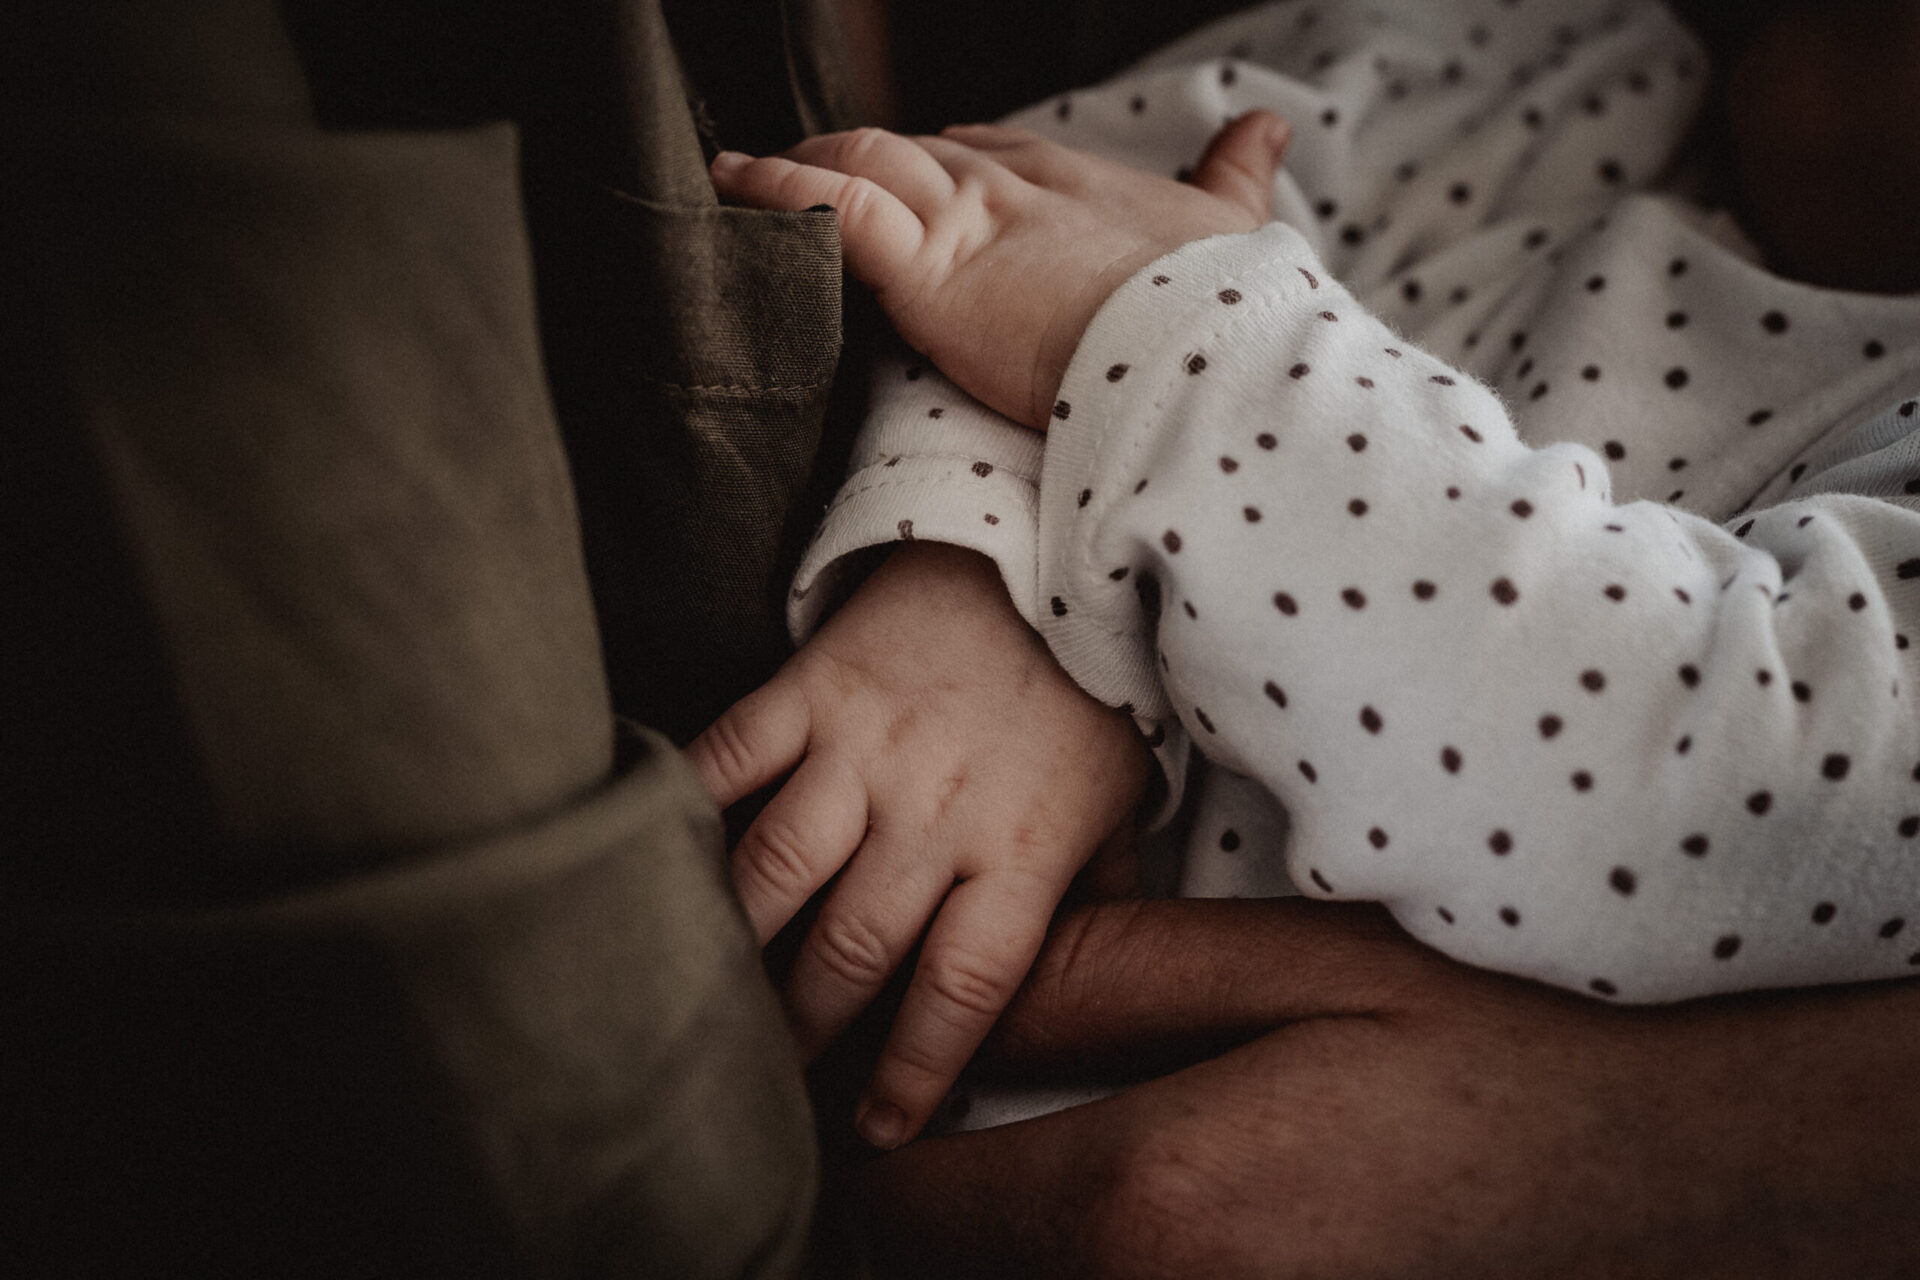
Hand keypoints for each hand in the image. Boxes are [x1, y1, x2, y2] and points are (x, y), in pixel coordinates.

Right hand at [686, 543, 1149, 1148]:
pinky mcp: (809, 687)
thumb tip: (1091, 986)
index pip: (962, 986)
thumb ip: (1099, 893)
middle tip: (768, 1079)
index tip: (875, 1128)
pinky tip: (656, 863)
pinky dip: (687, 811)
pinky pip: (730, 758)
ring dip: (733, 947)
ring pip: (777, 870)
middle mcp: (938, 808)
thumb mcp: (1118, 796)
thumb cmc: (1077, 691)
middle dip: (803, 1031)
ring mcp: (865, 746)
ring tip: (704, 999)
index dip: (914, 1068)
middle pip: (854, 948)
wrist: (1030, 553)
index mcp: (1021, 847)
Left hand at [709, 112, 1290, 429]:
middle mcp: (1011, 184)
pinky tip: (733, 187)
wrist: (1208, 356)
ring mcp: (968, 221)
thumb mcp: (1231, 229)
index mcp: (1071, 180)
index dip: (942, 156)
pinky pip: (835, 210)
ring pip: (861, 165)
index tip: (914, 168)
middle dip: (855, 159)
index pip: (987, 151)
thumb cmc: (1219, 306)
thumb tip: (1271, 124)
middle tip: (802, 172)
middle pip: (912, 152)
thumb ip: (1234, 175)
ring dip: (799, 167)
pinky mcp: (934, 269)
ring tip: (742, 176)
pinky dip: (778, 194)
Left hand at [857, 898, 1919, 1277]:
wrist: (1642, 1173)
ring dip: (993, 1228)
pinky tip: (1132, 1187)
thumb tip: (959, 997)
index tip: (860, 1067)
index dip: (859, 1132)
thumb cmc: (1472, 1048)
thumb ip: (1102, 980)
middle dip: (917, 1192)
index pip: (907, 1201)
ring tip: (1005, 1139)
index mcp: (1145, 1200)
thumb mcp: (1287, 967)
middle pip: (950, 1267)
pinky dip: (1081, 1251)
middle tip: (928, 1095)